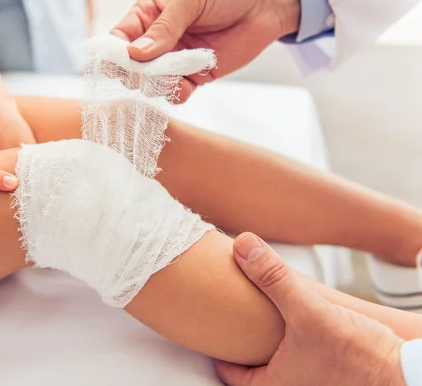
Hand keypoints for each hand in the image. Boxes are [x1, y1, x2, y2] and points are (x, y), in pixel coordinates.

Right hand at [111, 0, 300, 101]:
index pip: (120, 37)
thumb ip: (164, 27)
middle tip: (145, 73)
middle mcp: (158, 40)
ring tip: (173, 76)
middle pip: (132, 65)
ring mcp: (175, 59)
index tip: (114, 65)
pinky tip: (186, 86)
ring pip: (152, 83)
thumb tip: (136, 53)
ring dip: (158, 84)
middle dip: (135, 73)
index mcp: (149, 14)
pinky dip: (178, 94)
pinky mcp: (195, 75)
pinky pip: (177, 92)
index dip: (113, 52)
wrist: (266, 2)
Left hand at [216, 232, 405, 385]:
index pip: (226, 370)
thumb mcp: (308, 310)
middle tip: (231, 313)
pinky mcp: (325, 379)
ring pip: (273, 363)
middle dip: (241, 341)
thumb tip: (243, 245)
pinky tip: (294, 322)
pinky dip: (288, 344)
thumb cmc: (359, 355)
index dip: (218, 343)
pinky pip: (294, 361)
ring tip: (261, 314)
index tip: (214, 319)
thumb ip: (273, 277)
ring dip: (267, 341)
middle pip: (248, 366)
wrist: (405, 375)